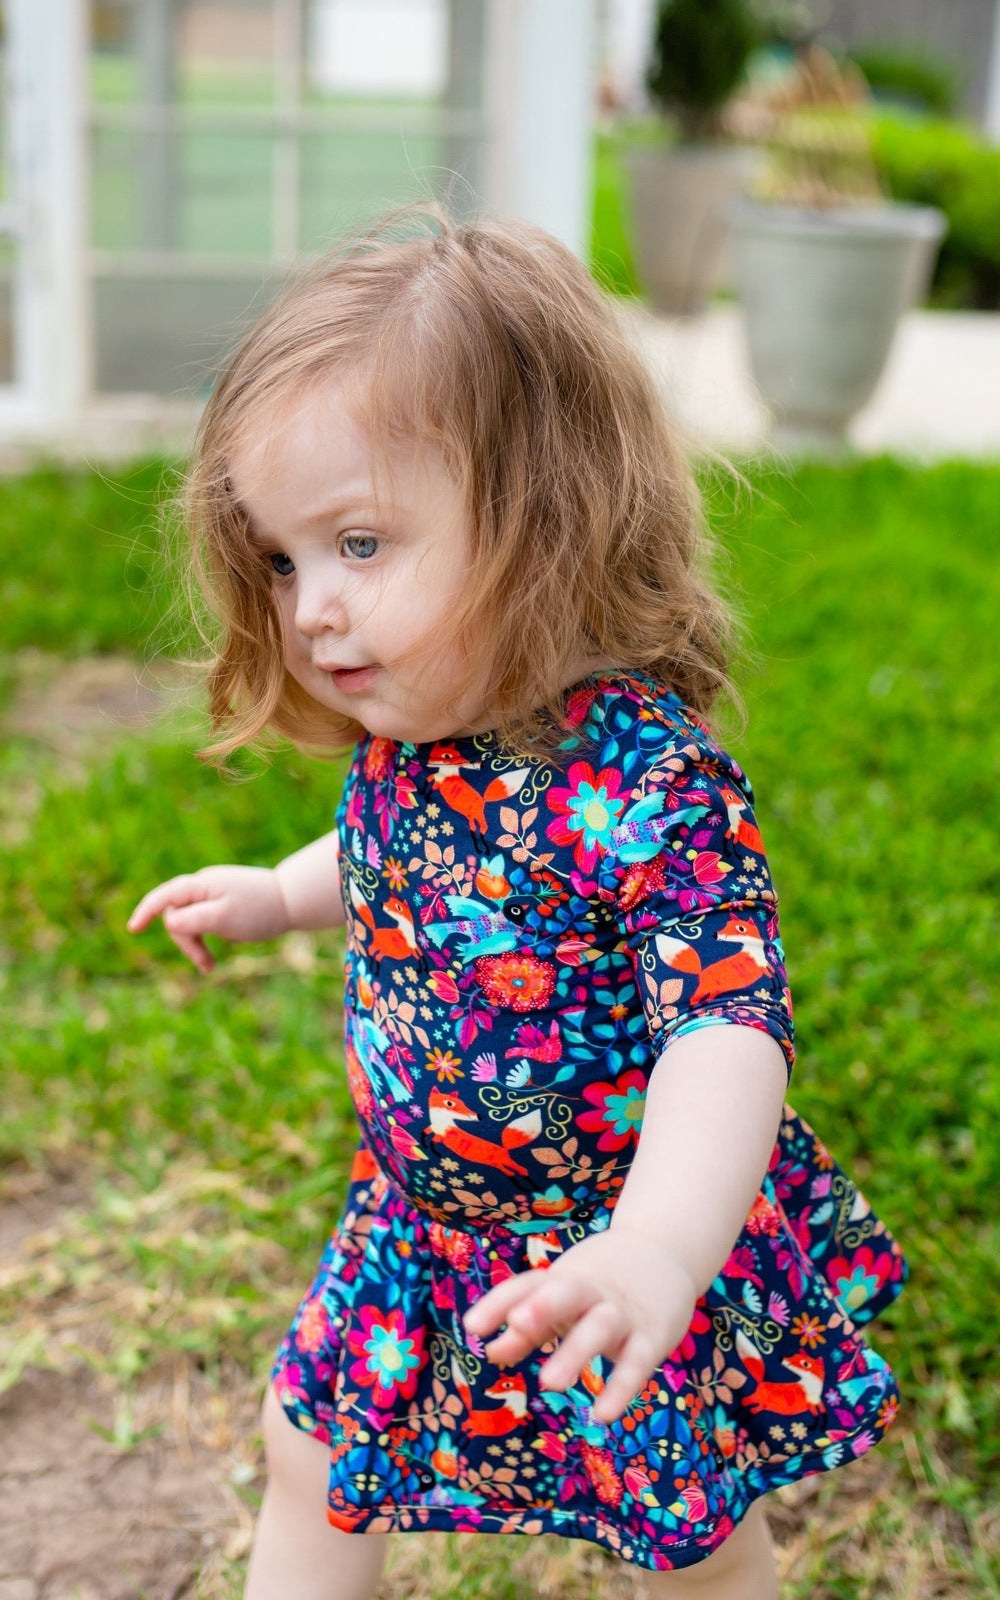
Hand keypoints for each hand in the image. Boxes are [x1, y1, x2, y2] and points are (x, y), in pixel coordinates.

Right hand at [127, 866, 289, 973]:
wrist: (292, 901)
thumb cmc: (260, 910)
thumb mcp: (225, 918)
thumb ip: (195, 919)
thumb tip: (168, 921)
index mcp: (202, 885)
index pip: (165, 896)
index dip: (146, 911)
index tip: (134, 929)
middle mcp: (204, 885)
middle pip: (176, 914)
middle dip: (185, 941)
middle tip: (207, 965)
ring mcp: (213, 893)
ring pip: (188, 921)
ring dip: (194, 944)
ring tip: (210, 967)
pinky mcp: (222, 903)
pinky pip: (202, 922)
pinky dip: (204, 939)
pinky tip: (215, 955)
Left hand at [464, 1225, 697, 1423]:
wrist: (665, 1250)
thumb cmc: (599, 1284)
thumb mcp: (561, 1300)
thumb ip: (527, 1330)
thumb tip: (490, 1353)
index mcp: (563, 1280)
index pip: (526, 1285)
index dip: (499, 1304)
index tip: (471, 1327)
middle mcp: (590, 1291)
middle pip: (565, 1292)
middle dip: (543, 1306)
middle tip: (518, 1322)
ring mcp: (622, 1312)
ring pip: (599, 1327)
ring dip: (575, 1351)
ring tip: (549, 1383)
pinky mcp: (652, 1336)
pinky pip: (637, 1362)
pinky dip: (621, 1388)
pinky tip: (603, 1415)